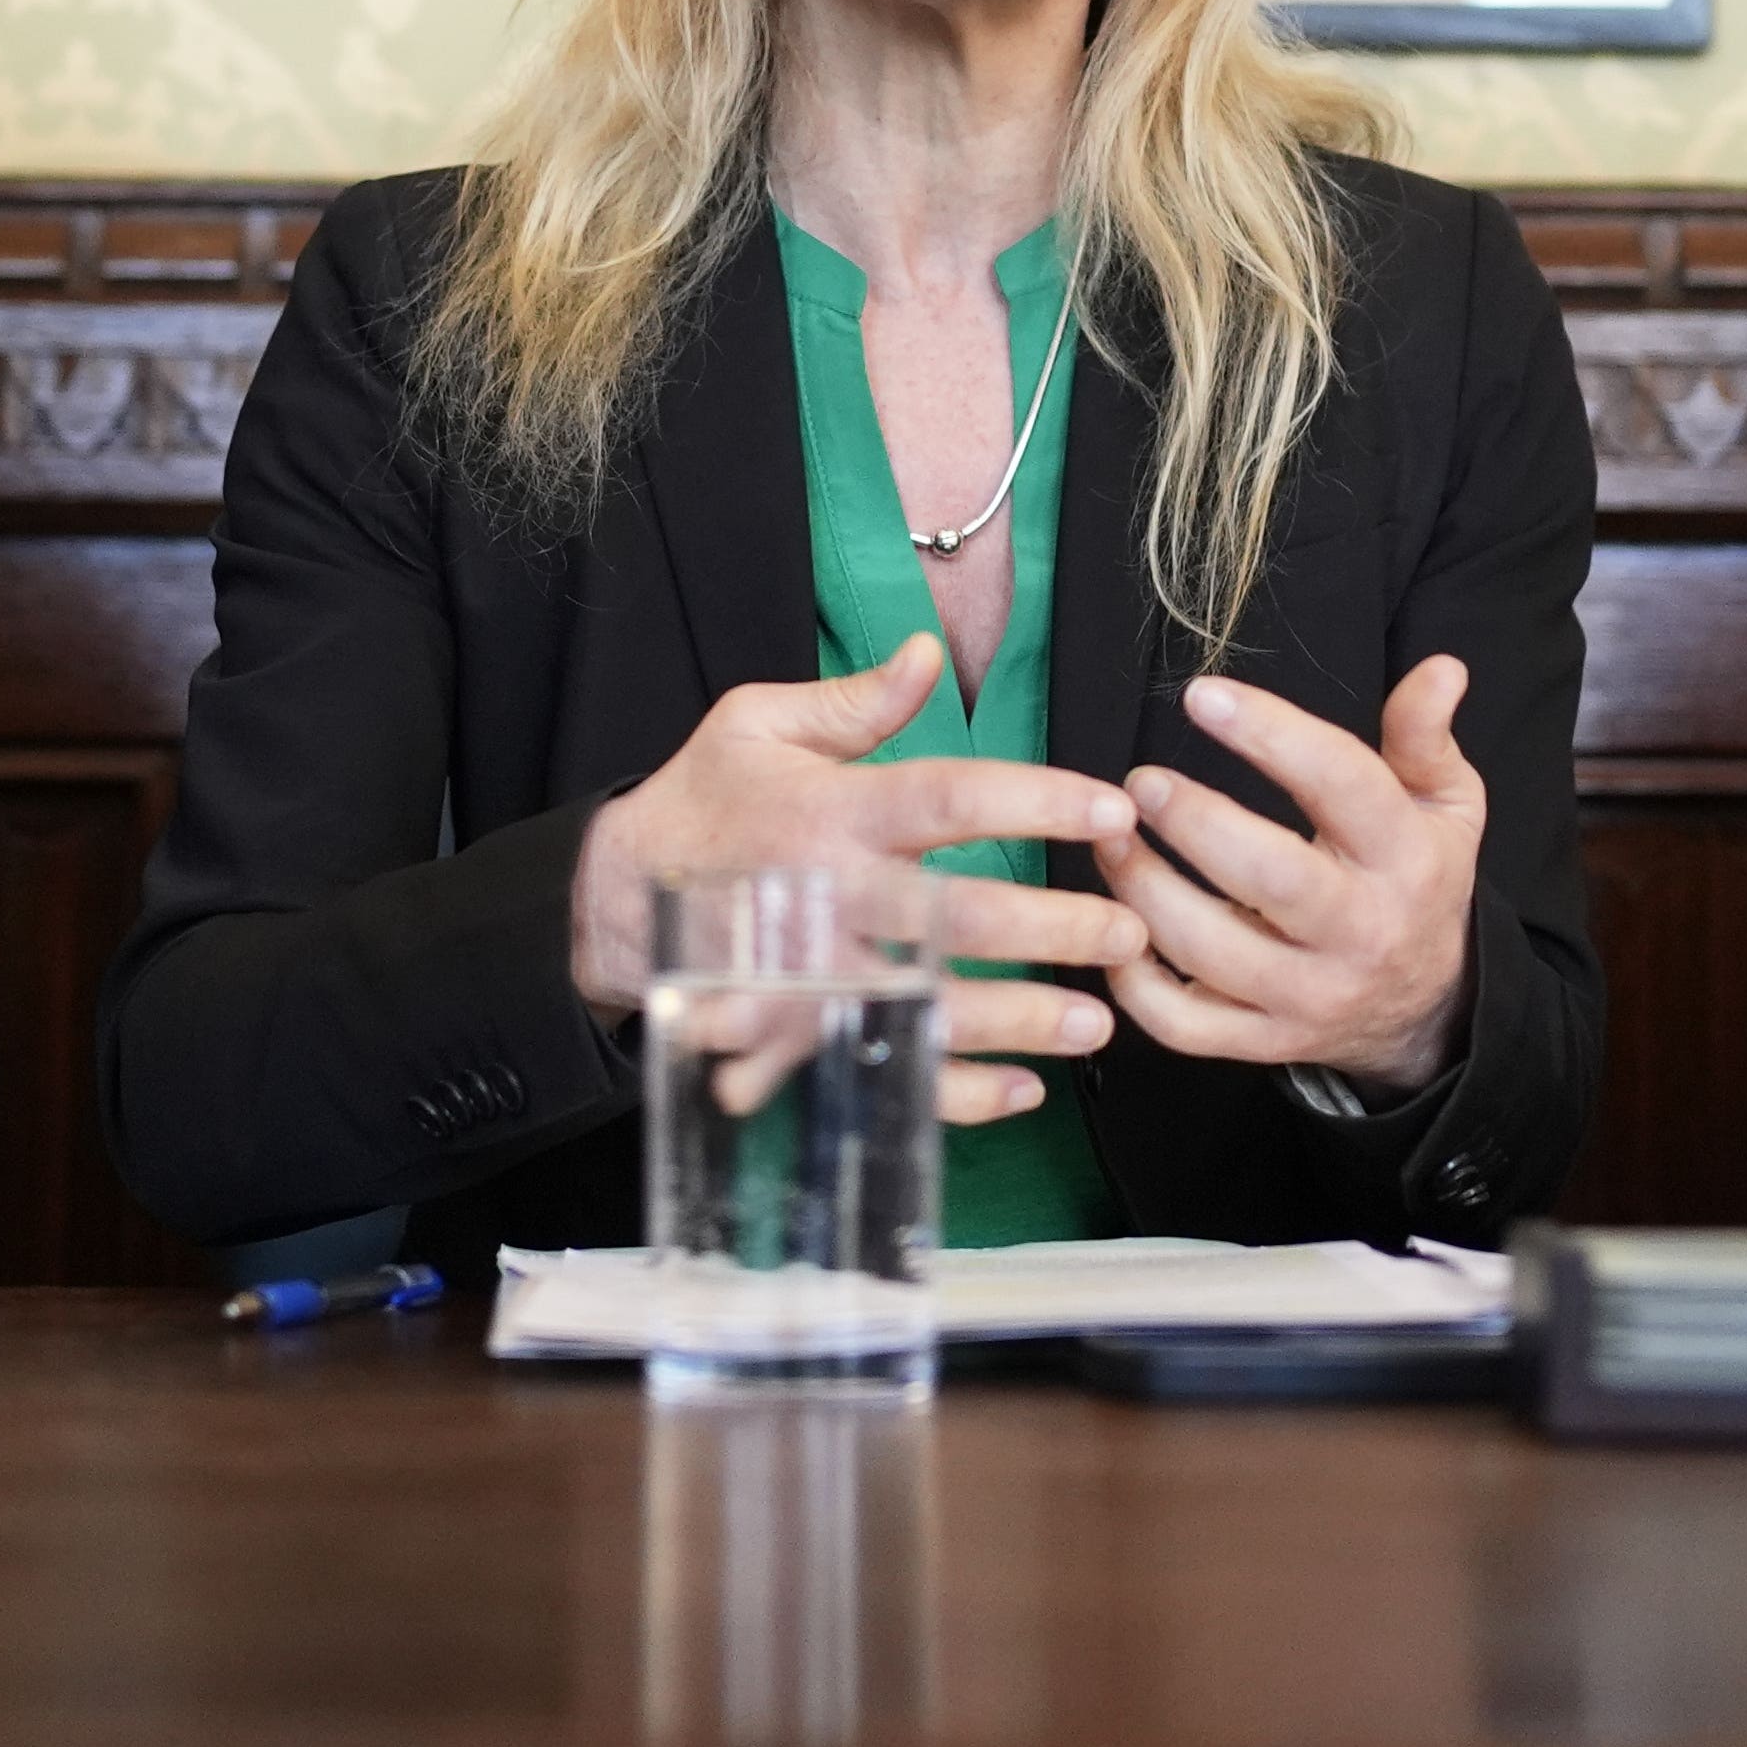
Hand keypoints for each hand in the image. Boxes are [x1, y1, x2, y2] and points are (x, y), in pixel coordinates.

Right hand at [573, 639, 1149, 1128]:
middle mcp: (830, 896)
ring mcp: (819, 977)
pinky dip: (957, 1092)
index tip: (1113, 809)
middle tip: (1129, 933)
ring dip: (1022, 1021)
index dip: (1036, 801)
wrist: (618, 898)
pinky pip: (888, 1072)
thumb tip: (928, 654)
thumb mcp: (758, 725)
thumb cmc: (705, 802)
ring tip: (1100, 1023)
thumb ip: (852, 702)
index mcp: (831, 809)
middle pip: (957, 915)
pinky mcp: (806, 1035)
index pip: (949, 797)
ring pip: (934, 1006)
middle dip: (1052, 927)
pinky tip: (1023, 1090)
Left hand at [1094, 661, 1486, 1097]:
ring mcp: (1308, 996)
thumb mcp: (1444, 805)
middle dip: (1196, 824)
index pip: (1342, 784)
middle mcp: (1360, 931)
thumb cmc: (1417, 880)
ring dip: (1145, 891)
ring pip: (1211, 953)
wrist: (1427, 1008)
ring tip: (1110, 837)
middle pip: (1271, 878)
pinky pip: (1184, 1025)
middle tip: (1141, 782)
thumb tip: (1440, 668)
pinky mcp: (1264, 1041)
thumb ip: (1424, 737)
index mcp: (1405, 858)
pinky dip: (1133, 983)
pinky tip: (1112, 925)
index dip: (1271, 734)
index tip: (1203, 695)